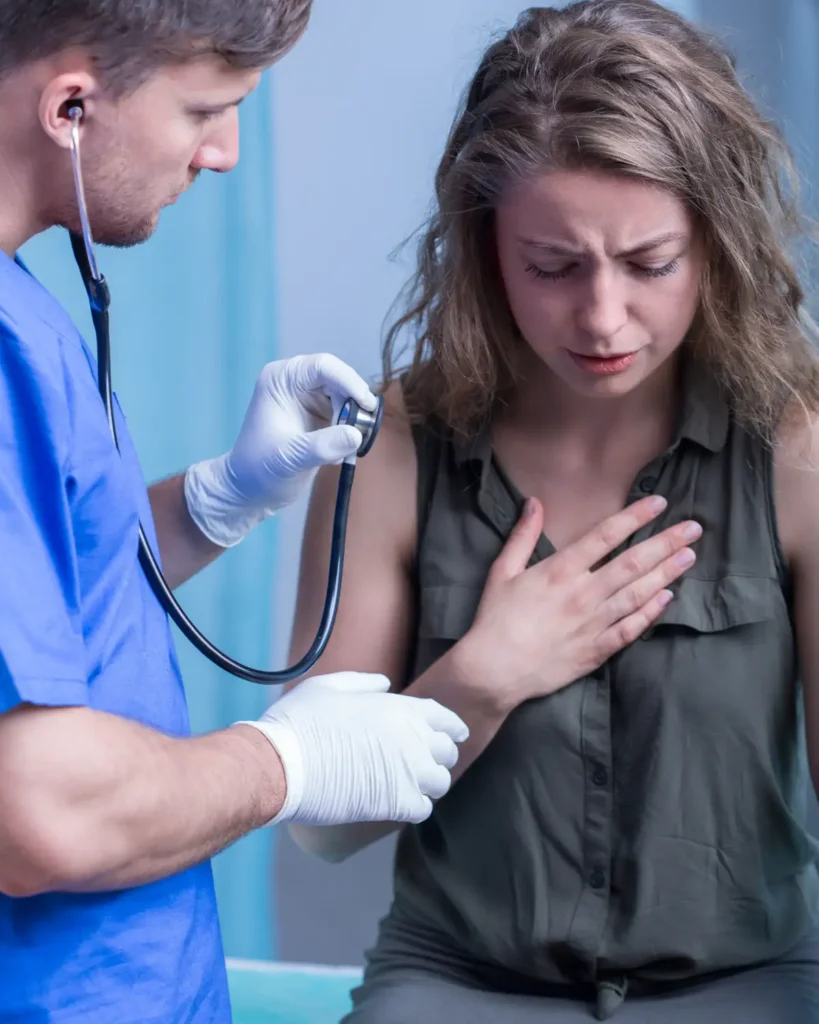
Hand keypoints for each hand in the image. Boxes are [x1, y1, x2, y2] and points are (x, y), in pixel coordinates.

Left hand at [184, 354, 376, 546]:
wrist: (251, 490)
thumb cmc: (259, 470)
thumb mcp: (289, 459)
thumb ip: (322, 446)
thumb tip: (356, 435)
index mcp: (281, 380)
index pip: (323, 367)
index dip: (348, 382)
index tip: (366, 406)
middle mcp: (296, 383)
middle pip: (339, 379)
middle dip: (354, 404)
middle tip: (362, 431)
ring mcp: (309, 398)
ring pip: (347, 397)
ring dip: (354, 420)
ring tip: (345, 448)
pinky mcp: (320, 416)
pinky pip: (347, 415)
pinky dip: (349, 432)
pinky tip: (337, 454)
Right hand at [239, 672, 469, 826]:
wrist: (281, 764)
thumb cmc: (300, 721)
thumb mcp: (328, 686)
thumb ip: (363, 682)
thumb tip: (386, 685)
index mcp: (400, 709)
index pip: (444, 718)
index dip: (452, 727)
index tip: (456, 735)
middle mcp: (412, 739)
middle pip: (446, 752)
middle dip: (438, 756)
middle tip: (422, 763)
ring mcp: (407, 773)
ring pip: (440, 782)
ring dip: (429, 783)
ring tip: (411, 785)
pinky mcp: (396, 804)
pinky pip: (422, 809)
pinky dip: (414, 807)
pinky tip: (399, 804)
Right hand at [459, 495, 700, 711]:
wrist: (495, 670)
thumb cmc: (496, 619)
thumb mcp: (502, 571)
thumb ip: (522, 535)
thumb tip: (535, 502)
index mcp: (560, 570)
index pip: (606, 536)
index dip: (635, 517)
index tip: (659, 503)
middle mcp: (583, 593)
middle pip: (633, 562)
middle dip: (666, 542)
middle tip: (693, 528)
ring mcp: (594, 623)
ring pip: (639, 593)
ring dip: (667, 573)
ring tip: (689, 557)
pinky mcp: (597, 649)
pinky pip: (631, 628)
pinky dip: (651, 613)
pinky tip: (668, 598)